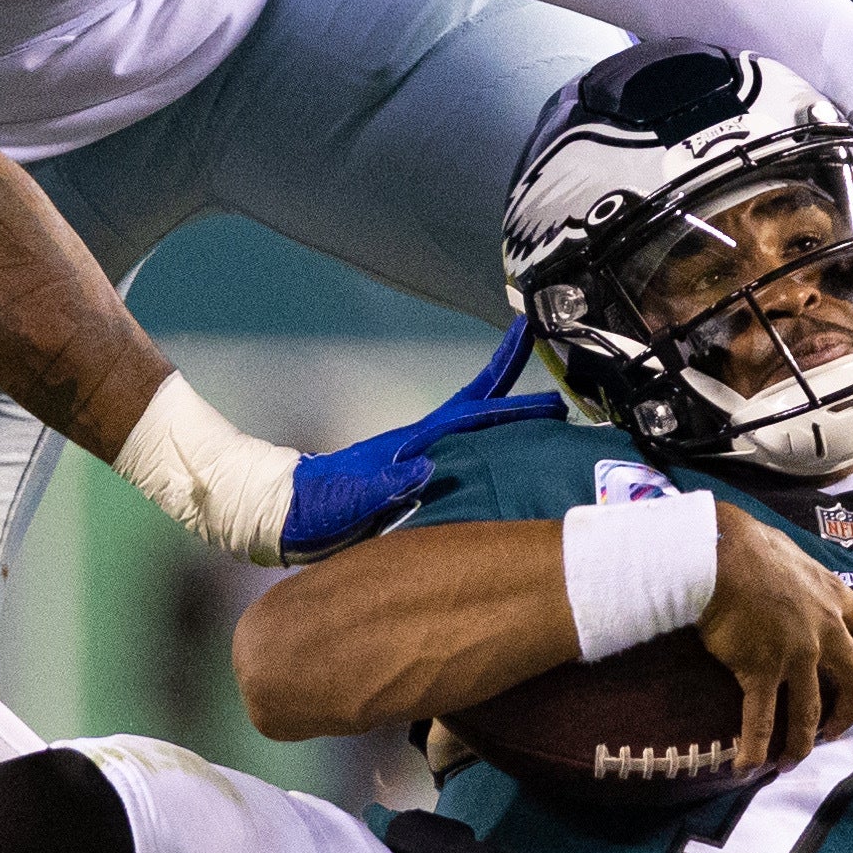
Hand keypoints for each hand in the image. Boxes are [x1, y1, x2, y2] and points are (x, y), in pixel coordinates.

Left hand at [279, 319, 562, 563]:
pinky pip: (466, 474)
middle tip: (563, 401)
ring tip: (548, 433)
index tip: (526, 335)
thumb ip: (379, 487)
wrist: (289, 517)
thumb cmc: (313, 508)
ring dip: (510, 435)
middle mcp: (423, 449)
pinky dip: (491, 467)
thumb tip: (423, 470)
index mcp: (412, 445)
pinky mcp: (416, 488)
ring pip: (478, 443)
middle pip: (483, 417)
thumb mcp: (343, 499)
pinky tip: (509, 477)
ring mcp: (420, 465)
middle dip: (521, 407)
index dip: (500, 373)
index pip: (468, 404)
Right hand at [697, 501, 852, 770]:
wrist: (718, 552)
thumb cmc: (746, 544)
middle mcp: (824, 631)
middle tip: (832, 730)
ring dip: (803, 741)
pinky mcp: (761, 669)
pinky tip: (749, 765)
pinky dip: (756, 745)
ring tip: (790, 761)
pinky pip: (762, 718)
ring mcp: (796, 654)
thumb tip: (781, 572)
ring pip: (810, 710)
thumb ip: (798, 575)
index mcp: (834, 598)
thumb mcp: (790, 554)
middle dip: (848, 712)